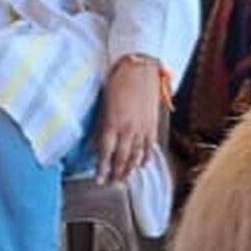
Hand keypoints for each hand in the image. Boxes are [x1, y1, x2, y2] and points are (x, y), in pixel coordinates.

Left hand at [94, 55, 163, 184]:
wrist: (141, 67)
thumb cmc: (118, 80)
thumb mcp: (104, 103)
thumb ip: (101, 125)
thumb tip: (98, 144)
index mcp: (112, 123)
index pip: (106, 153)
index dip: (102, 169)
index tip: (99, 180)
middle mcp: (128, 129)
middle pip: (122, 158)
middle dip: (116, 173)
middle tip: (112, 184)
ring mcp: (142, 128)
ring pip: (136, 155)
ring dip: (130, 169)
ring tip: (124, 179)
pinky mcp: (153, 124)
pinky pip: (149, 146)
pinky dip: (145, 157)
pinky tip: (142, 164)